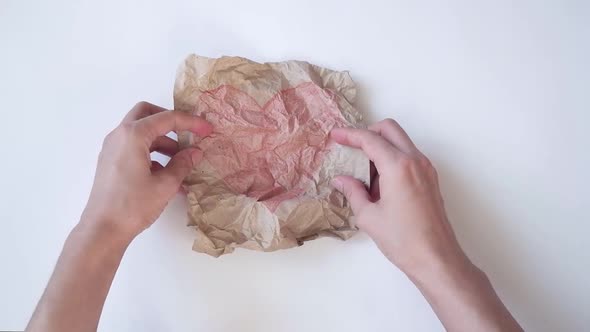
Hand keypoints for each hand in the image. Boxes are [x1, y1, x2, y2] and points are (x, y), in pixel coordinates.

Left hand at [81, 102, 211, 238]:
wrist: (102, 230)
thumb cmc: (133, 205)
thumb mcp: (165, 184)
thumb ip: (182, 164)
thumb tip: (195, 152)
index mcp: (133, 135)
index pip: (166, 118)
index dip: (191, 122)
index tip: (207, 129)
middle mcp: (119, 135)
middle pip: (147, 114)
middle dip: (170, 121)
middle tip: (188, 134)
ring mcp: (112, 148)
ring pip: (141, 133)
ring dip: (163, 141)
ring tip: (182, 162)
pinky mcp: (111, 162)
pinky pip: (134, 148)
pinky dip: (152, 153)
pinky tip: (167, 175)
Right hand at [331, 119, 467, 275]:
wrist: (436, 258)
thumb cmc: (402, 240)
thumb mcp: (369, 216)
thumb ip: (353, 192)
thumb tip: (341, 180)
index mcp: (398, 167)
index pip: (370, 139)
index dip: (350, 135)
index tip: (335, 135)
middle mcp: (415, 161)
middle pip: (390, 129)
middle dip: (368, 133)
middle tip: (351, 147)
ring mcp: (426, 169)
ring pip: (400, 142)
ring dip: (381, 147)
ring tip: (364, 175)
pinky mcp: (430, 179)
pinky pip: (409, 157)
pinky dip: (392, 159)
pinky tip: (380, 183)